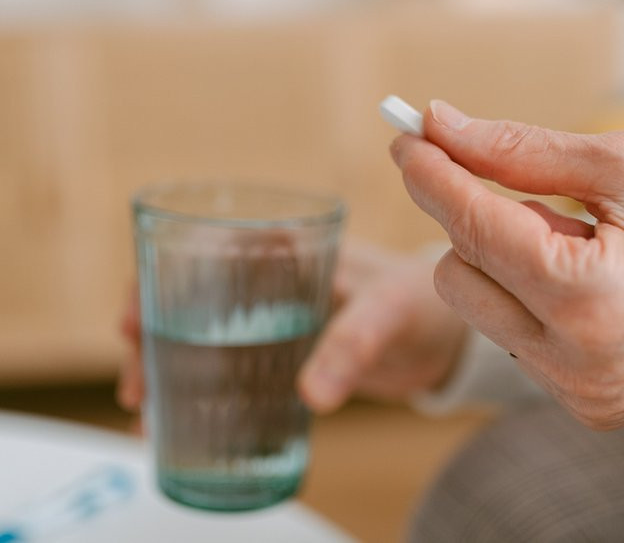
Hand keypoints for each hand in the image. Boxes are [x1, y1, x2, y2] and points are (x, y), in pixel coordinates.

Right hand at [118, 241, 468, 413]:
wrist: (446, 337)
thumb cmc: (421, 302)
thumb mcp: (389, 312)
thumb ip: (353, 346)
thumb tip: (310, 396)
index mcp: (286, 246)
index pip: (201, 250)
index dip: (155, 282)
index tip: (133, 326)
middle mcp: (269, 277)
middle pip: (188, 299)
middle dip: (151, 339)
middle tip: (138, 389)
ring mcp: (273, 317)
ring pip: (202, 337)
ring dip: (170, 370)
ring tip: (149, 415)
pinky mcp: (284, 354)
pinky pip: (231, 368)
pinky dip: (204, 392)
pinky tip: (186, 423)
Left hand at [391, 100, 623, 429]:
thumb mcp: (623, 164)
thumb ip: (519, 152)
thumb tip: (442, 129)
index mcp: (592, 299)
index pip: (475, 228)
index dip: (433, 173)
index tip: (408, 136)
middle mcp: (578, 364)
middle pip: (457, 277)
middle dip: (475, 222)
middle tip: (531, 191)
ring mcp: (583, 394)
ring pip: (482, 310)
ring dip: (505, 262)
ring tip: (579, 240)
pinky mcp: (590, 405)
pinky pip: (516, 339)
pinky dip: (530, 298)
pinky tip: (585, 278)